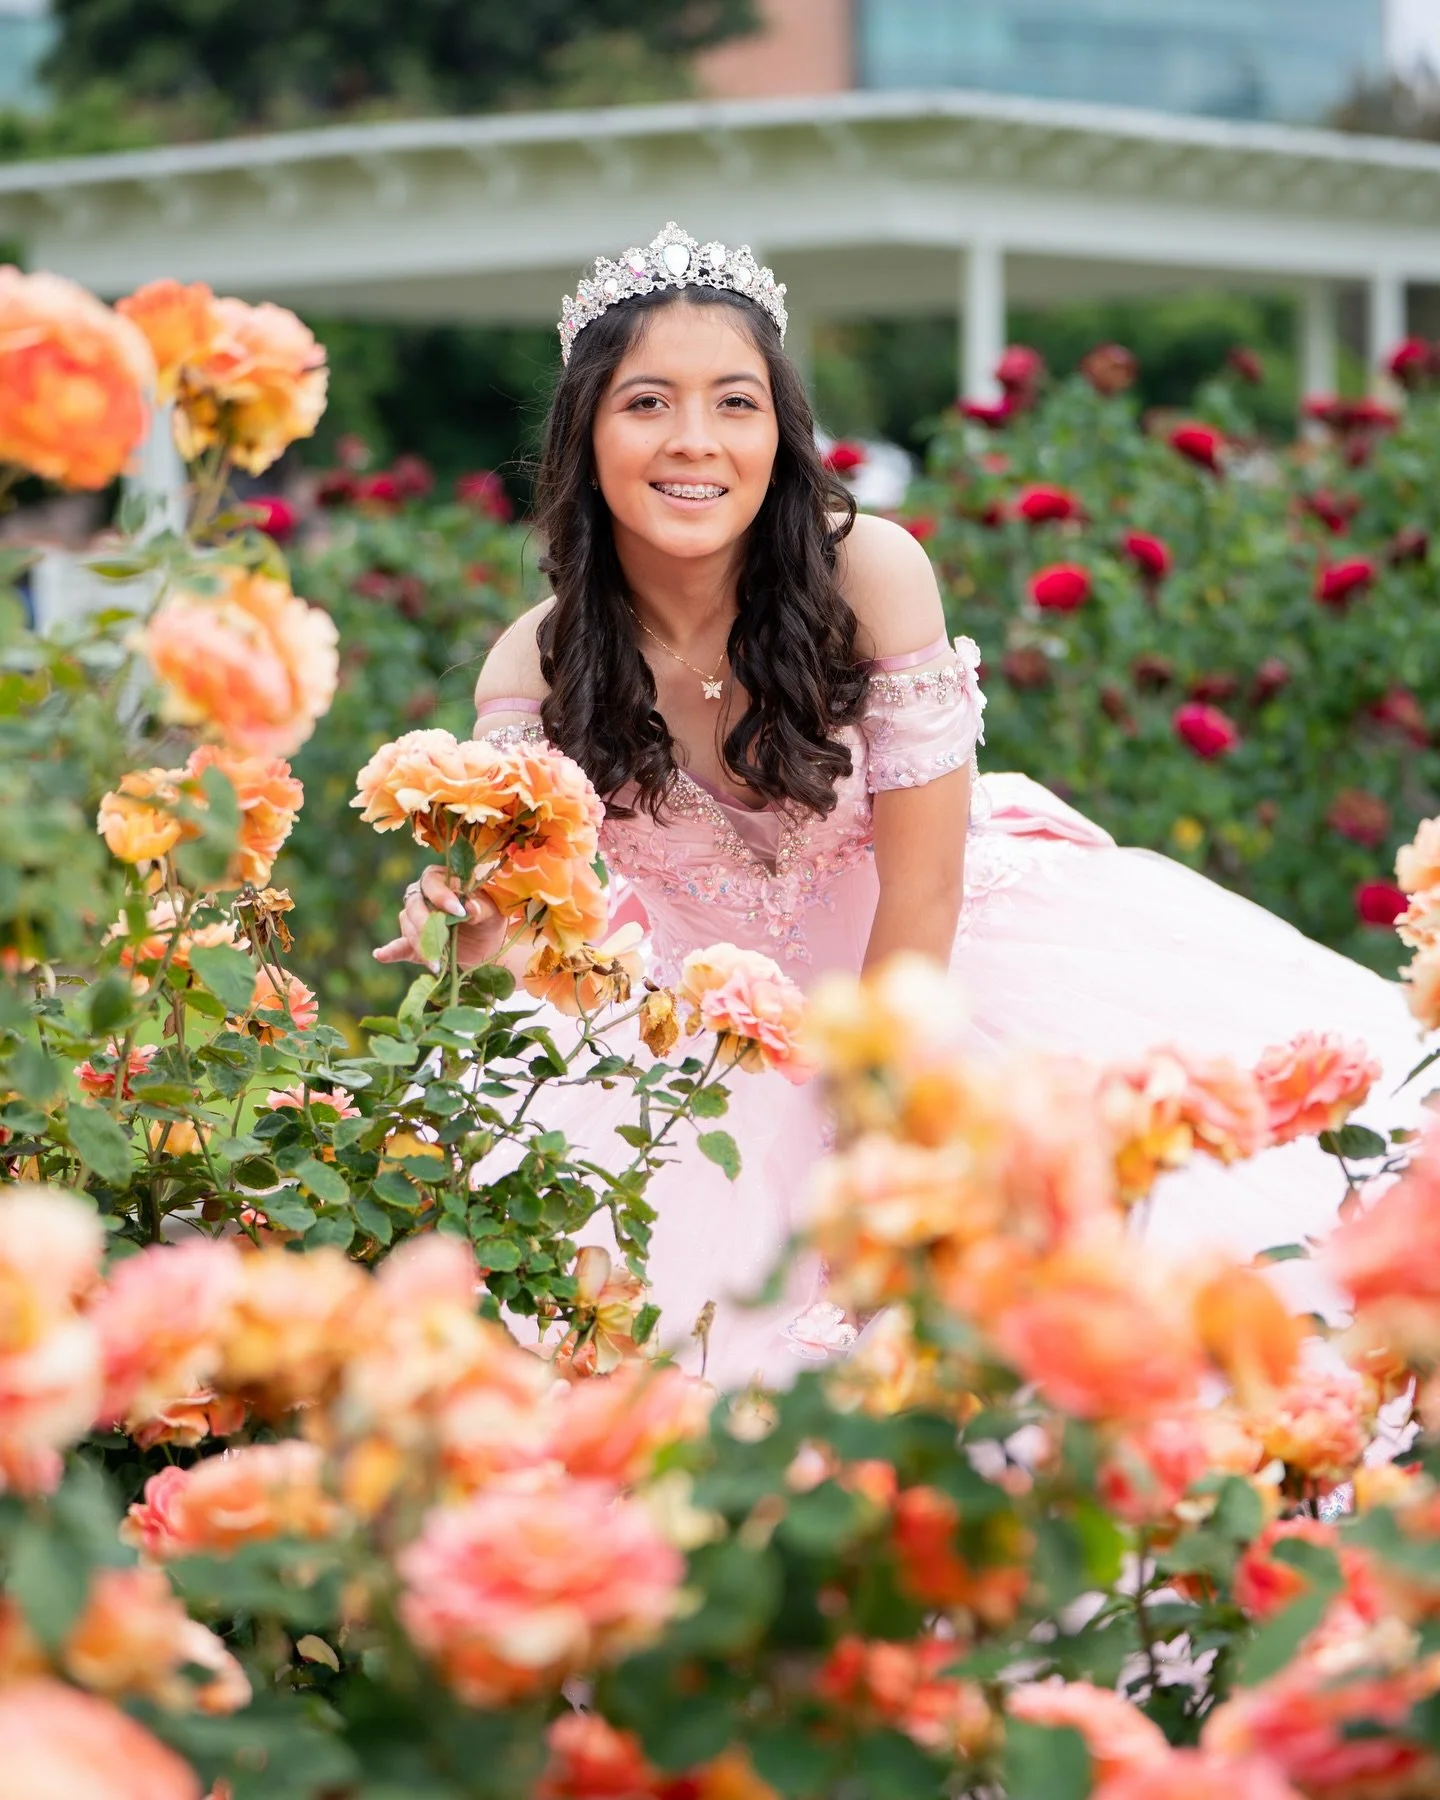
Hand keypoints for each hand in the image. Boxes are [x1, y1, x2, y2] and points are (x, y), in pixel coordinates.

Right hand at [373, 866, 506, 968]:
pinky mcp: (414, 944)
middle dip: (426, 924)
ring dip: (421, 945)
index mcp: (442, 880)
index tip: (459, 912)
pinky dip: (390, 951)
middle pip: (414, 905)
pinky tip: (380, 955)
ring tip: (438, 964)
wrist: (488, 946)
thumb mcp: (492, 911)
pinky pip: (399, 946)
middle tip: (443, 941)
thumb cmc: (490, 919)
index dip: (442, 896)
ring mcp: (416, 920)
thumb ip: (481, 907)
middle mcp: (423, 897)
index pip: (432, 883)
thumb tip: (470, 907)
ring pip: (408, 927)